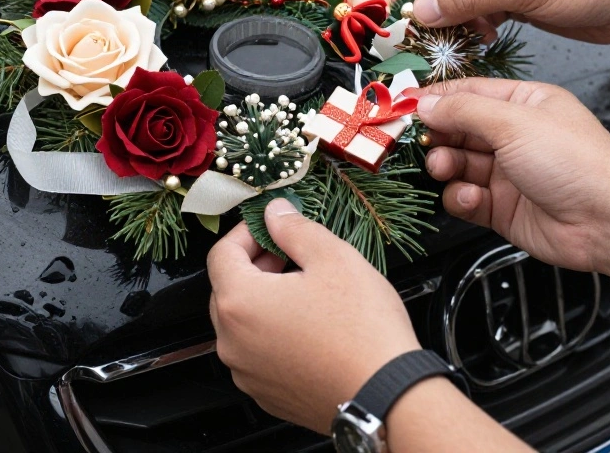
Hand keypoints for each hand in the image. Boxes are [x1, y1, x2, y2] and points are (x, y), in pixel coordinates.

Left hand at [207, 200, 420, 432]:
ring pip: (243, 323)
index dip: (246, 231)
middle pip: (227, 289)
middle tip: (288, 252)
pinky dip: (274, 333)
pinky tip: (309, 324)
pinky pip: (258, 353)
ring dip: (264, 299)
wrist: (388, 395)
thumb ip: (294, 229)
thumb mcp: (333, 258)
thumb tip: (275, 214)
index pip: (221, 254)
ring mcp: (248, 374)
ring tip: (304, 288)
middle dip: (255, 264)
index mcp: (239, 303)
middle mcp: (232, 343)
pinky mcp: (267, 395)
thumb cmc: (362, 330)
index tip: (269, 224)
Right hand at [412, 77, 609, 272]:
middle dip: (437, 134)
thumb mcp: (514, 123)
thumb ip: (463, 111)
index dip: (435, 98)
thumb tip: (425, 102)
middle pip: (458, 129)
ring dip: (446, 166)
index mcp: (525, 104)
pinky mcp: (502, 208)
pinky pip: (466, 197)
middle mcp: (515, 136)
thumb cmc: (578, 163)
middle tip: (418, 139)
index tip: (403, 103)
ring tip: (446, 168)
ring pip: (458, 164)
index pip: (468, 93)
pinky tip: (471, 197)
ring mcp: (508, 173)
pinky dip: (461, 197)